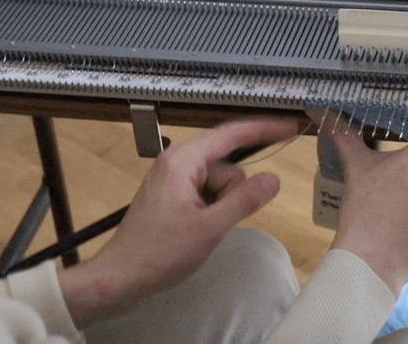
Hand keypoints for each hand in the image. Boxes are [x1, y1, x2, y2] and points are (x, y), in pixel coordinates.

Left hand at [58, 119, 296, 326]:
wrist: (119, 279)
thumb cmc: (156, 254)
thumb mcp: (210, 228)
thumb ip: (245, 200)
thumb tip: (272, 179)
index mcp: (182, 161)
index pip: (232, 134)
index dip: (264, 130)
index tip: (289, 128)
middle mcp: (176, 162)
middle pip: (228, 164)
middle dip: (235, 191)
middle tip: (219, 220)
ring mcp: (173, 178)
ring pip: (220, 181)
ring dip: (222, 204)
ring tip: (202, 229)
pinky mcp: (172, 194)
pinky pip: (207, 192)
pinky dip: (212, 208)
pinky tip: (198, 229)